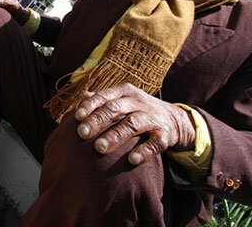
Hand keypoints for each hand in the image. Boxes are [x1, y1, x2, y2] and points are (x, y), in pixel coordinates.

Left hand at [74, 83, 195, 164]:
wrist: (174, 119)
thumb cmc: (138, 110)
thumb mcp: (122, 101)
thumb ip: (102, 100)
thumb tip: (82, 96)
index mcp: (125, 93)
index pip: (105, 96)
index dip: (91, 106)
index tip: (77, 116)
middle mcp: (138, 102)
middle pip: (116, 109)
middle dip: (98, 120)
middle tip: (81, 133)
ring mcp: (152, 118)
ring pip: (133, 124)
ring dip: (116, 136)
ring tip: (99, 147)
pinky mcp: (165, 135)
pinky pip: (155, 143)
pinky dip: (144, 151)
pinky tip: (131, 159)